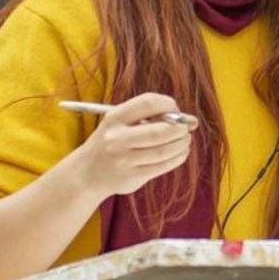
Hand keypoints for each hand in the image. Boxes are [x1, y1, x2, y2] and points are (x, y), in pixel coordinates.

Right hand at [70, 93, 194, 197]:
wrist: (87, 172)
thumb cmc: (112, 141)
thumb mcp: (121, 123)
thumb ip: (150, 117)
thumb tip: (191, 120)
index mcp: (114, 117)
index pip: (148, 103)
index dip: (168, 105)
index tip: (175, 110)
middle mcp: (117, 138)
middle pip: (159, 131)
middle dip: (179, 129)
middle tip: (186, 129)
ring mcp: (123, 159)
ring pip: (163, 151)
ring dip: (181, 145)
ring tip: (185, 141)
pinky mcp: (131, 177)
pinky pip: (161, 166)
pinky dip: (177, 158)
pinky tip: (181, 154)